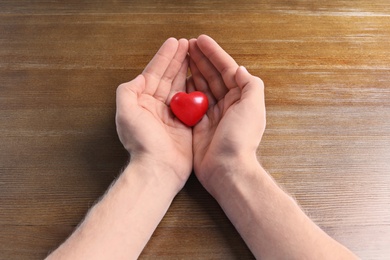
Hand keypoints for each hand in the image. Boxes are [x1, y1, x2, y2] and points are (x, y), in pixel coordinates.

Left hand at [116, 38, 191, 185]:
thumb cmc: (142, 142)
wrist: (159, 167)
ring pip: (181, 86)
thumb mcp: (126, 112)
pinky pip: (192, 101)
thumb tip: (140, 77)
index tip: (174, 42)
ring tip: (194, 54)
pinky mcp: (186, 123)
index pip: (154, 73)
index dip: (164, 57)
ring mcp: (173, 114)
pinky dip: (196, 87)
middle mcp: (157, 106)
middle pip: (168, 77)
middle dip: (177, 59)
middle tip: (188, 44)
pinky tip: (201, 76)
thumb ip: (128, 91)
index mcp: (143, 101)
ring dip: (187, 69)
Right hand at [188, 35, 265, 187]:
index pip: (227, 70)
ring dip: (193, 70)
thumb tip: (239, 69)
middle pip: (212, 76)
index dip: (215, 54)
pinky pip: (191, 103)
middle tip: (188, 44)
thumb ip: (250, 84)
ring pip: (201, 86)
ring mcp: (212, 114)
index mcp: (241, 98)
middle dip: (201, 59)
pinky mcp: (198, 125)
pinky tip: (179, 79)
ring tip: (182, 56)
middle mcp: (227, 104)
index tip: (201, 40)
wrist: (226, 168)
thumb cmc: (240, 139)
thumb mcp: (252, 107)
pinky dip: (185, 89)